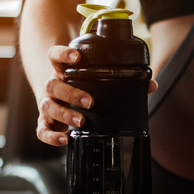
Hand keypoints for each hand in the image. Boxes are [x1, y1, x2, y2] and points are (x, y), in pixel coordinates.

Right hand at [35, 45, 158, 145]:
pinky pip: (42, 129)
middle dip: (71, 93)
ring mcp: (46, 103)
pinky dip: (51, 136)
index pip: (55, 55)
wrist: (59, 97)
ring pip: (47, 106)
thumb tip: (151, 84)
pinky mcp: (45, 121)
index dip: (64, 54)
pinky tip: (65, 140)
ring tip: (81, 121)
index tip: (77, 57)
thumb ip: (123, 80)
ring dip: (64, 113)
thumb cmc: (82, 86)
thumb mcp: (96, 79)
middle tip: (90, 101)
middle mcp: (52, 85)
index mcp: (63, 70)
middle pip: (52, 85)